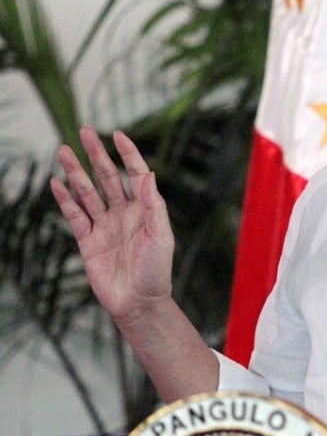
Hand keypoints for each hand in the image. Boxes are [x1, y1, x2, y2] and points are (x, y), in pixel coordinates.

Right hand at [50, 126, 174, 323]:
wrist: (139, 304)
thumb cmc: (157, 272)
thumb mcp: (161, 237)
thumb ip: (154, 206)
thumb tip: (150, 175)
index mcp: (145, 210)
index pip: (135, 175)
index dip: (127, 154)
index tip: (117, 134)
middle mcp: (124, 213)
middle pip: (107, 177)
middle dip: (96, 154)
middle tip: (85, 131)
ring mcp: (105, 226)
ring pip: (87, 193)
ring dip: (76, 172)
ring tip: (63, 151)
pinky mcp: (88, 241)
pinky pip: (75, 216)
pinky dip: (65, 200)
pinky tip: (57, 183)